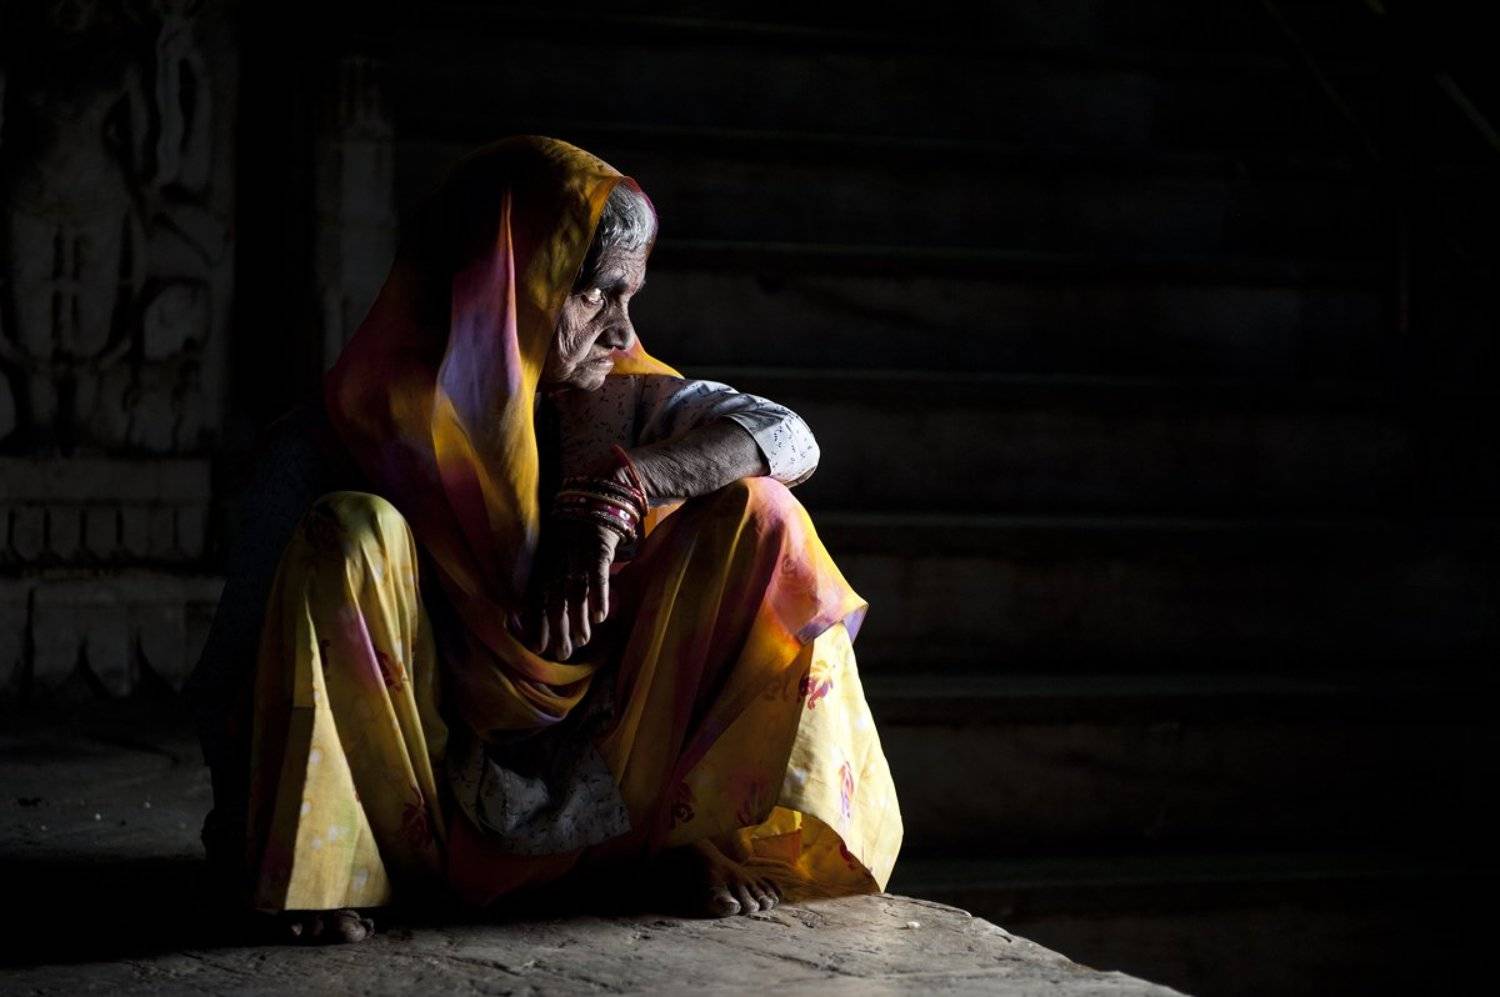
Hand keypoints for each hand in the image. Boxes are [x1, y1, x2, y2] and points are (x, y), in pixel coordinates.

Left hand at [516, 517, 621, 659]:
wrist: (588, 508)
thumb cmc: (568, 543)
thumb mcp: (549, 560)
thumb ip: (543, 587)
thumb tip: (531, 619)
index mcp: (544, 568)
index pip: (537, 600)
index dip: (537, 625)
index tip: (538, 648)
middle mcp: (557, 565)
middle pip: (555, 601)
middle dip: (557, 630)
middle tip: (563, 654)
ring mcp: (578, 557)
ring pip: (575, 592)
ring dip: (578, 618)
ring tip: (583, 641)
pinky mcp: (598, 551)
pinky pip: (598, 576)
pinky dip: (599, 597)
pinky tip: (601, 617)